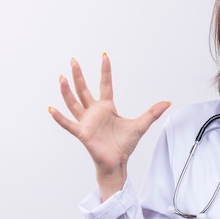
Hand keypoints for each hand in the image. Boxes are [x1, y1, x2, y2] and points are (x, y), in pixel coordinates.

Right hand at [49, 54, 170, 199]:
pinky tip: (52, 109)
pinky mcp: (82, 133)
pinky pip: (69, 124)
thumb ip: (152, 113)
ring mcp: (87, 122)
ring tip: (61, 78)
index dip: (105, 71)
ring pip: (74, 103)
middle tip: (73, 60)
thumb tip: (167, 102)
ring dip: (67, 91)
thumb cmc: (124, 145)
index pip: (105, 85)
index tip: (104, 56)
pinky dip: (60, 118)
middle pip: (84, 90)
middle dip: (79, 75)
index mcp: (107, 107)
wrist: (117, 162)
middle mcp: (94, 112)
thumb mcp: (140, 125)